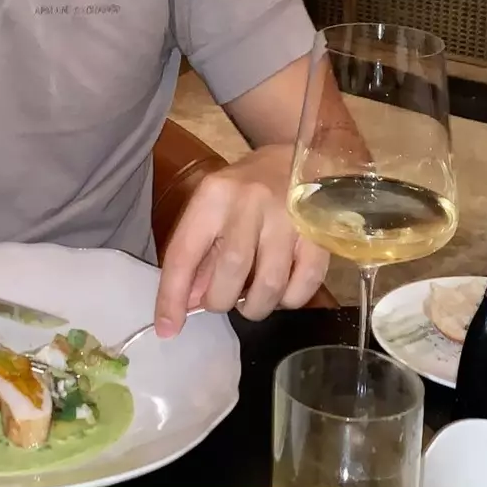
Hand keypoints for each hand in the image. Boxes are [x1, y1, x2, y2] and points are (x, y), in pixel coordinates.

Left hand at [154, 146, 328, 336]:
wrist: (297, 157)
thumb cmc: (245, 189)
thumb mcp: (212, 210)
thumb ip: (198, 256)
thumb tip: (187, 305)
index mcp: (213, 195)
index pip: (184, 253)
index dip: (172, 296)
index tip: (167, 329)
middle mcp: (250, 202)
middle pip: (231, 272)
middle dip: (221, 301)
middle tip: (223, 300)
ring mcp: (289, 216)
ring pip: (269, 285)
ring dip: (256, 307)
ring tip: (252, 300)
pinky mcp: (319, 232)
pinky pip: (305, 284)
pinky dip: (290, 300)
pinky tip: (282, 292)